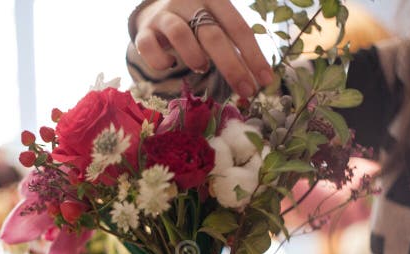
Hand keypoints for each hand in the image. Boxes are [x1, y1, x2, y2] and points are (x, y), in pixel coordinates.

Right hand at [133, 0, 272, 97]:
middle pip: (212, 34)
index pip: (238, 27)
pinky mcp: (144, 31)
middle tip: (245, 90)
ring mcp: (164, 15)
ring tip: (202, 68)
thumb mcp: (217, 22)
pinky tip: (168, 65)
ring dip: (194, 56)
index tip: (265, 81)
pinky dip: (159, 59)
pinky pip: (147, 46)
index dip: (253, 55)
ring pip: (179, 34)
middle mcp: (189, 2)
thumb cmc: (195, 23)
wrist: (156, 10)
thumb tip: (258, 77)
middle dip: (232, 66)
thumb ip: (232, 43)